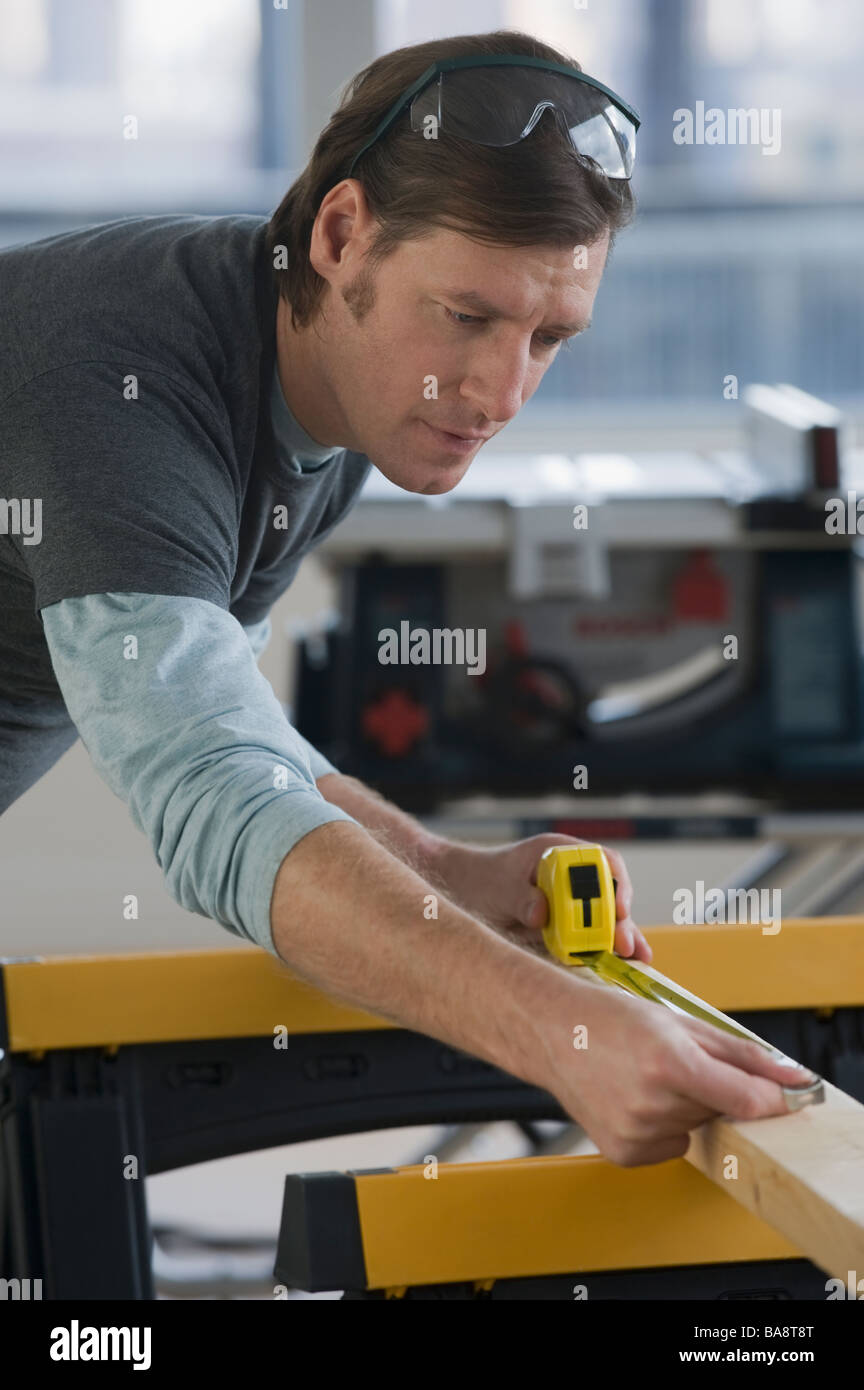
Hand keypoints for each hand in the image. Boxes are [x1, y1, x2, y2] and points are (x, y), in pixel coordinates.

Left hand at [431, 833, 651, 962]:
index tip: (618, 908)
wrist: (463, 893)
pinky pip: (589, 942)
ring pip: (606, 922)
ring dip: (621, 941)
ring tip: (637, 962)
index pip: (602, 862)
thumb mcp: (498, 885)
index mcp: (560, 856)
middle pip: (610, 897)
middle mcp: (572, 880)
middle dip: (622, 922)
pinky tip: (620, 971)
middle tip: (625, 945)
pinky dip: (604, 955)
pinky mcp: (564, 930)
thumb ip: (519, 896)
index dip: (616, 883)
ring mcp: (571, 906)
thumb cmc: (482, 878)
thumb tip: (540, 912)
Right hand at [542, 972, 817, 1165]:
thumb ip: (742, 1054)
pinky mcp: (624, 1153)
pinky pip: (671, 1146)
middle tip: (676, 1062)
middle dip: (712, 1089)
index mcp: (670, 1063)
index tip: (778, 1093)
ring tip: (646, 1077)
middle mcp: (651, 1103)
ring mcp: (635, 1133)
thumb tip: (790, 1078)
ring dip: (686, 1107)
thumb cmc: (609, 1018)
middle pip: (719, 1111)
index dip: (769, 1097)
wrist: (552, 1031)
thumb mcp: (680, 1022)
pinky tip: (634, 1099)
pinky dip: (663, 1127)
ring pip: (695, 1128)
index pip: (746, 1100)